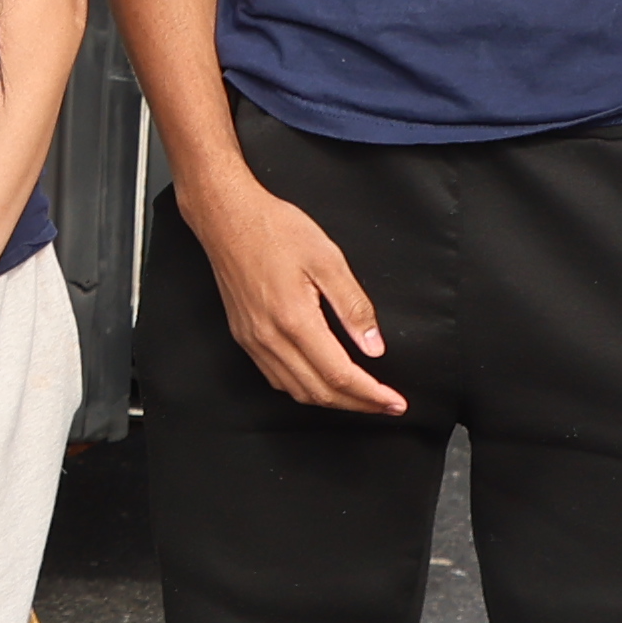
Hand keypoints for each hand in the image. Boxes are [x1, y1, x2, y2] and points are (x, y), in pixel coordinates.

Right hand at [185, 168, 402, 418]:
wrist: (227, 217)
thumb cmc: (274, 229)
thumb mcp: (327, 259)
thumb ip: (353, 306)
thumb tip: (373, 345)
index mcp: (294, 320)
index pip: (339, 375)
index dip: (371, 395)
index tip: (394, 402)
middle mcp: (270, 338)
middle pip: (319, 392)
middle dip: (357, 404)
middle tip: (385, 405)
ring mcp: (253, 340)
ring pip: (296, 391)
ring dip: (331, 401)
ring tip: (359, 397)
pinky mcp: (244, 336)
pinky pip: (276, 378)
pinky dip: (304, 388)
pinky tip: (320, 380)